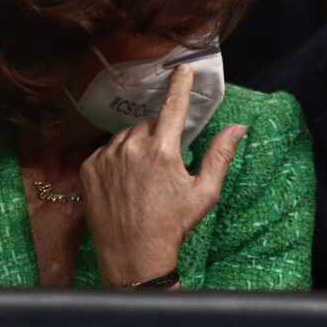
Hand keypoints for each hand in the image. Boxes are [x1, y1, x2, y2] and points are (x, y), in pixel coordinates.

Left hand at [79, 64, 244, 286]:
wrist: (133, 256)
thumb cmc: (172, 226)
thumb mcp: (204, 193)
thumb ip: (220, 155)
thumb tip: (238, 128)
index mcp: (162, 151)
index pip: (173, 107)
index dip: (180, 85)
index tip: (183, 69)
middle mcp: (131, 148)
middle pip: (149, 125)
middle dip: (159, 136)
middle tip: (165, 164)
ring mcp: (106, 158)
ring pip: (126, 137)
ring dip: (136, 147)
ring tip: (143, 178)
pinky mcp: (88, 169)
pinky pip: (106, 151)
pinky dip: (116, 159)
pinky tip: (125, 182)